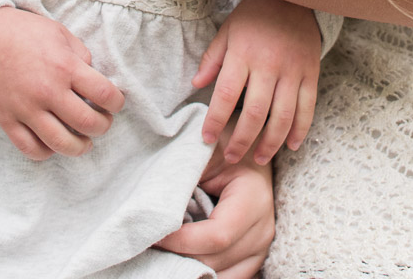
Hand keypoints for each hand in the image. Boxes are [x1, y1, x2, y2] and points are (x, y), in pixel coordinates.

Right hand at [0, 7, 125, 159]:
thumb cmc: (23, 31)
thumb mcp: (60, 33)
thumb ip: (81, 55)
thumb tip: (93, 78)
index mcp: (65, 67)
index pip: (104, 94)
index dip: (117, 103)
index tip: (115, 104)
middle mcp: (48, 91)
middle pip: (88, 124)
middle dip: (103, 126)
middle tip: (102, 122)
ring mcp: (26, 109)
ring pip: (61, 144)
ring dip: (79, 147)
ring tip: (84, 142)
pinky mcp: (7, 120)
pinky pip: (30, 148)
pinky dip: (46, 152)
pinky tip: (52, 143)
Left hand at [156, 148, 275, 278]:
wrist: (248, 150)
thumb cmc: (222, 147)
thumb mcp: (202, 152)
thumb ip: (183, 178)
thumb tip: (153, 211)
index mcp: (253, 198)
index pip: (215, 236)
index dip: (180, 241)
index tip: (151, 233)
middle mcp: (263, 229)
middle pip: (214, 260)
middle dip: (178, 256)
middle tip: (149, 243)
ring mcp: (260, 248)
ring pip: (219, 275)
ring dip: (188, 268)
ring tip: (163, 251)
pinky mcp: (253, 258)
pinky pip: (227, 278)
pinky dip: (202, 273)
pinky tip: (180, 260)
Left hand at [196, 0, 321, 164]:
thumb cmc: (255, 16)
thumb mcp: (228, 30)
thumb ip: (213, 58)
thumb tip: (195, 84)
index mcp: (243, 54)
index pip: (226, 94)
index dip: (215, 120)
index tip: (206, 138)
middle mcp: (269, 65)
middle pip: (255, 113)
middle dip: (242, 141)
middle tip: (232, 158)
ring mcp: (293, 71)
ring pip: (283, 116)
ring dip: (270, 143)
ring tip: (258, 159)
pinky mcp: (311, 73)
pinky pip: (307, 107)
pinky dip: (300, 129)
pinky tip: (290, 145)